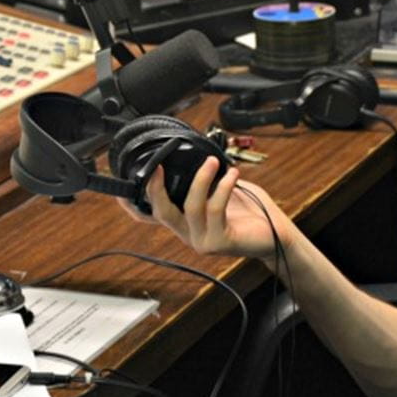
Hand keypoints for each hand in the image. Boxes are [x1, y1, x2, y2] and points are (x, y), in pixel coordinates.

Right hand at [135, 158, 296, 262]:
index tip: (120, 190)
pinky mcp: (219, 241)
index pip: (151, 216)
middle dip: (156, 187)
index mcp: (184, 221)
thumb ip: (202, 180)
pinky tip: (232, 174)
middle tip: (159, 164)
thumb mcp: (220, 191)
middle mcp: (188, 233)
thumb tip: (195, 154)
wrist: (275, 235)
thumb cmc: (249, 211)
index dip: (133, 204)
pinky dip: (223, 187)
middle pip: (161, 212)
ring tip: (213, 162)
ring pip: (190, 206)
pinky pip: (215, 209)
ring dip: (201, 179)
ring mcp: (202, 240)